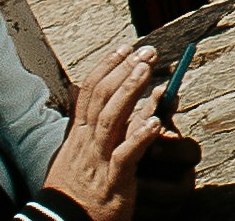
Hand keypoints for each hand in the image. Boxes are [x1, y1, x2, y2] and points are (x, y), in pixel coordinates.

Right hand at [36, 39, 173, 220]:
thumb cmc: (82, 188)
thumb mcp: (88, 154)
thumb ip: (112, 130)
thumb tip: (141, 103)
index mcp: (79, 136)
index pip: (89, 93)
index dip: (106, 68)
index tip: (125, 47)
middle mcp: (86, 144)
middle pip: (101, 99)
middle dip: (123, 71)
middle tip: (146, 51)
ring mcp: (98, 161)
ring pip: (110, 120)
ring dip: (129, 93)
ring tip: (147, 71)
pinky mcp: (112, 182)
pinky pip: (125, 156)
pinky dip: (140, 137)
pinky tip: (156, 121)